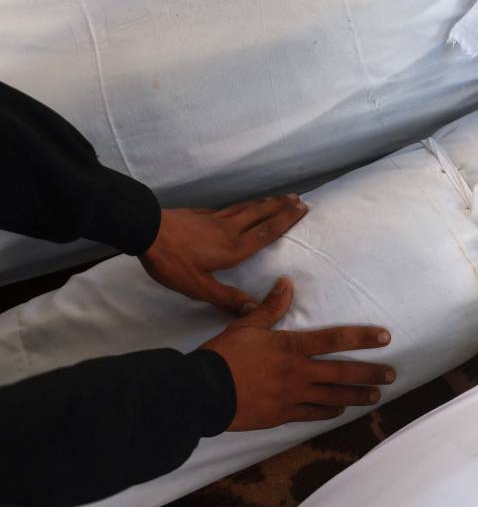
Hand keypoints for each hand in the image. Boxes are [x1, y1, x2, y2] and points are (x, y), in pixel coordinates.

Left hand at [140, 194, 307, 312]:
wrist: (145, 230)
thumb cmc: (172, 261)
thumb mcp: (198, 287)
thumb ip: (226, 297)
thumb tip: (255, 309)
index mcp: (233, 248)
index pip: (267, 232)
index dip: (286, 220)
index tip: (302, 208)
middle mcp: (229, 230)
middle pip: (260, 215)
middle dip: (280, 206)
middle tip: (298, 197)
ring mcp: (213, 219)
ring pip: (245, 209)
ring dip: (263, 203)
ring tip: (276, 198)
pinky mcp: (199, 215)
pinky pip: (226, 209)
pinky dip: (239, 206)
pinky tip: (237, 207)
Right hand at [200, 277, 395, 430]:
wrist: (203, 392)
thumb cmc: (224, 355)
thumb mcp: (247, 325)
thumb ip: (271, 307)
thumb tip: (287, 283)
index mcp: (292, 347)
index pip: (335, 340)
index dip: (362, 338)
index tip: (385, 338)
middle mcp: (298, 372)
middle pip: (342, 373)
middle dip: (370, 373)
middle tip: (392, 374)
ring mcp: (292, 396)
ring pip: (333, 397)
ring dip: (357, 396)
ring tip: (376, 396)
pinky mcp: (281, 415)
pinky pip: (311, 415)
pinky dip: (327, 413)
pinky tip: (339, 411)